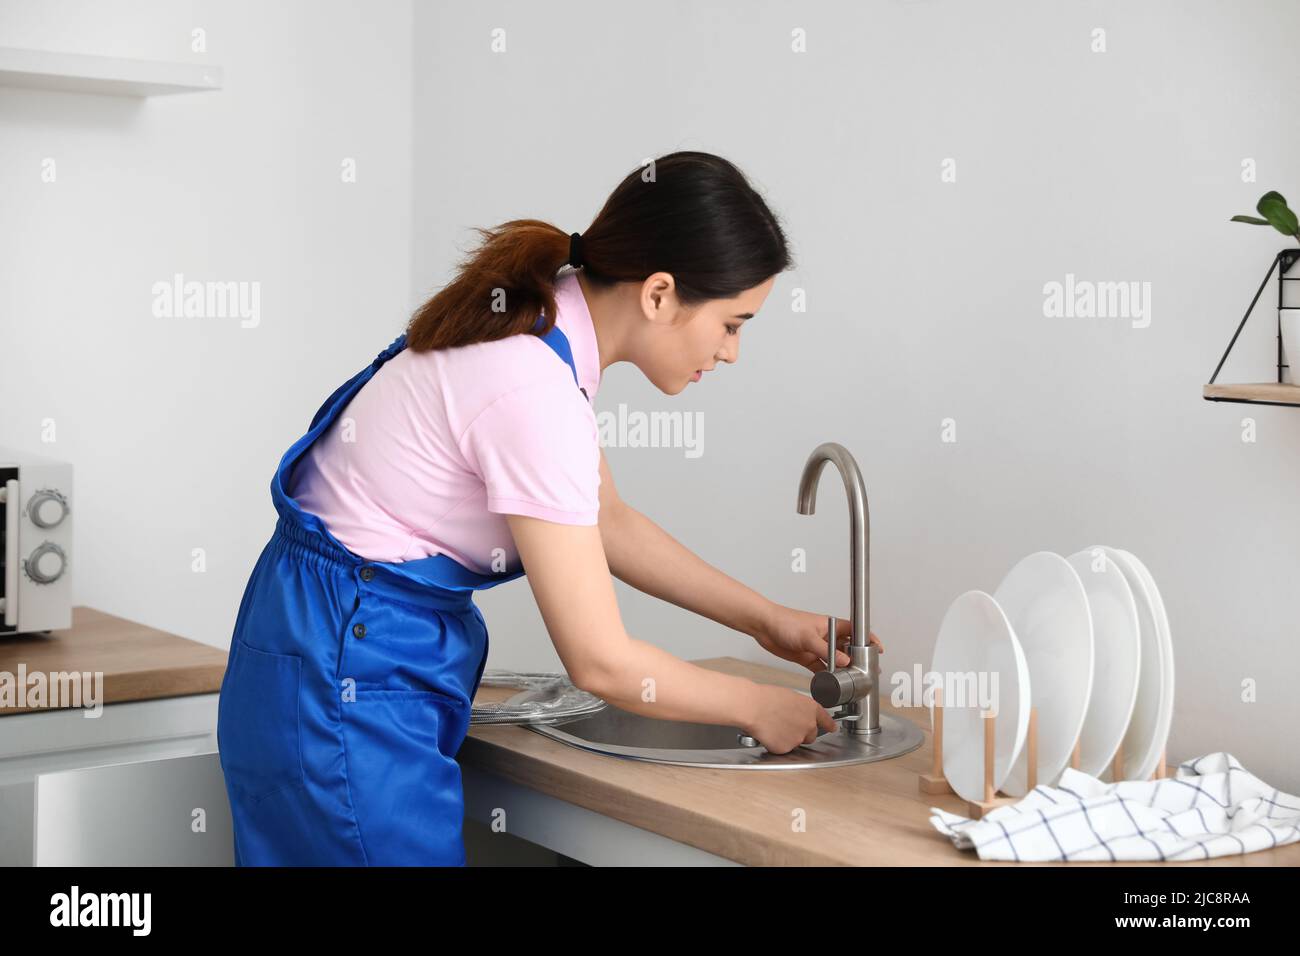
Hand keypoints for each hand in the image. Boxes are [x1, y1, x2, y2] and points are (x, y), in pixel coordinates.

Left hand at [755, 601, 884, 673]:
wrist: (764, 626)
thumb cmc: (786, 622)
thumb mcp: (809, 637)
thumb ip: (827, 651)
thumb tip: (845, 662)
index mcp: (831, 626)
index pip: (855, 631)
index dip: (868, 639)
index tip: (878, 649)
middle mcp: (826, 637)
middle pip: (847, 648)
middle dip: (857, 659)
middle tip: (867, 671)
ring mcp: (817, 648)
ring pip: (835, 661)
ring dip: (842, 670)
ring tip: (852, 681)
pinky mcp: (807, 657)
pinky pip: (821, 668)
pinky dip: (826, 676)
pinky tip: (831, 684)